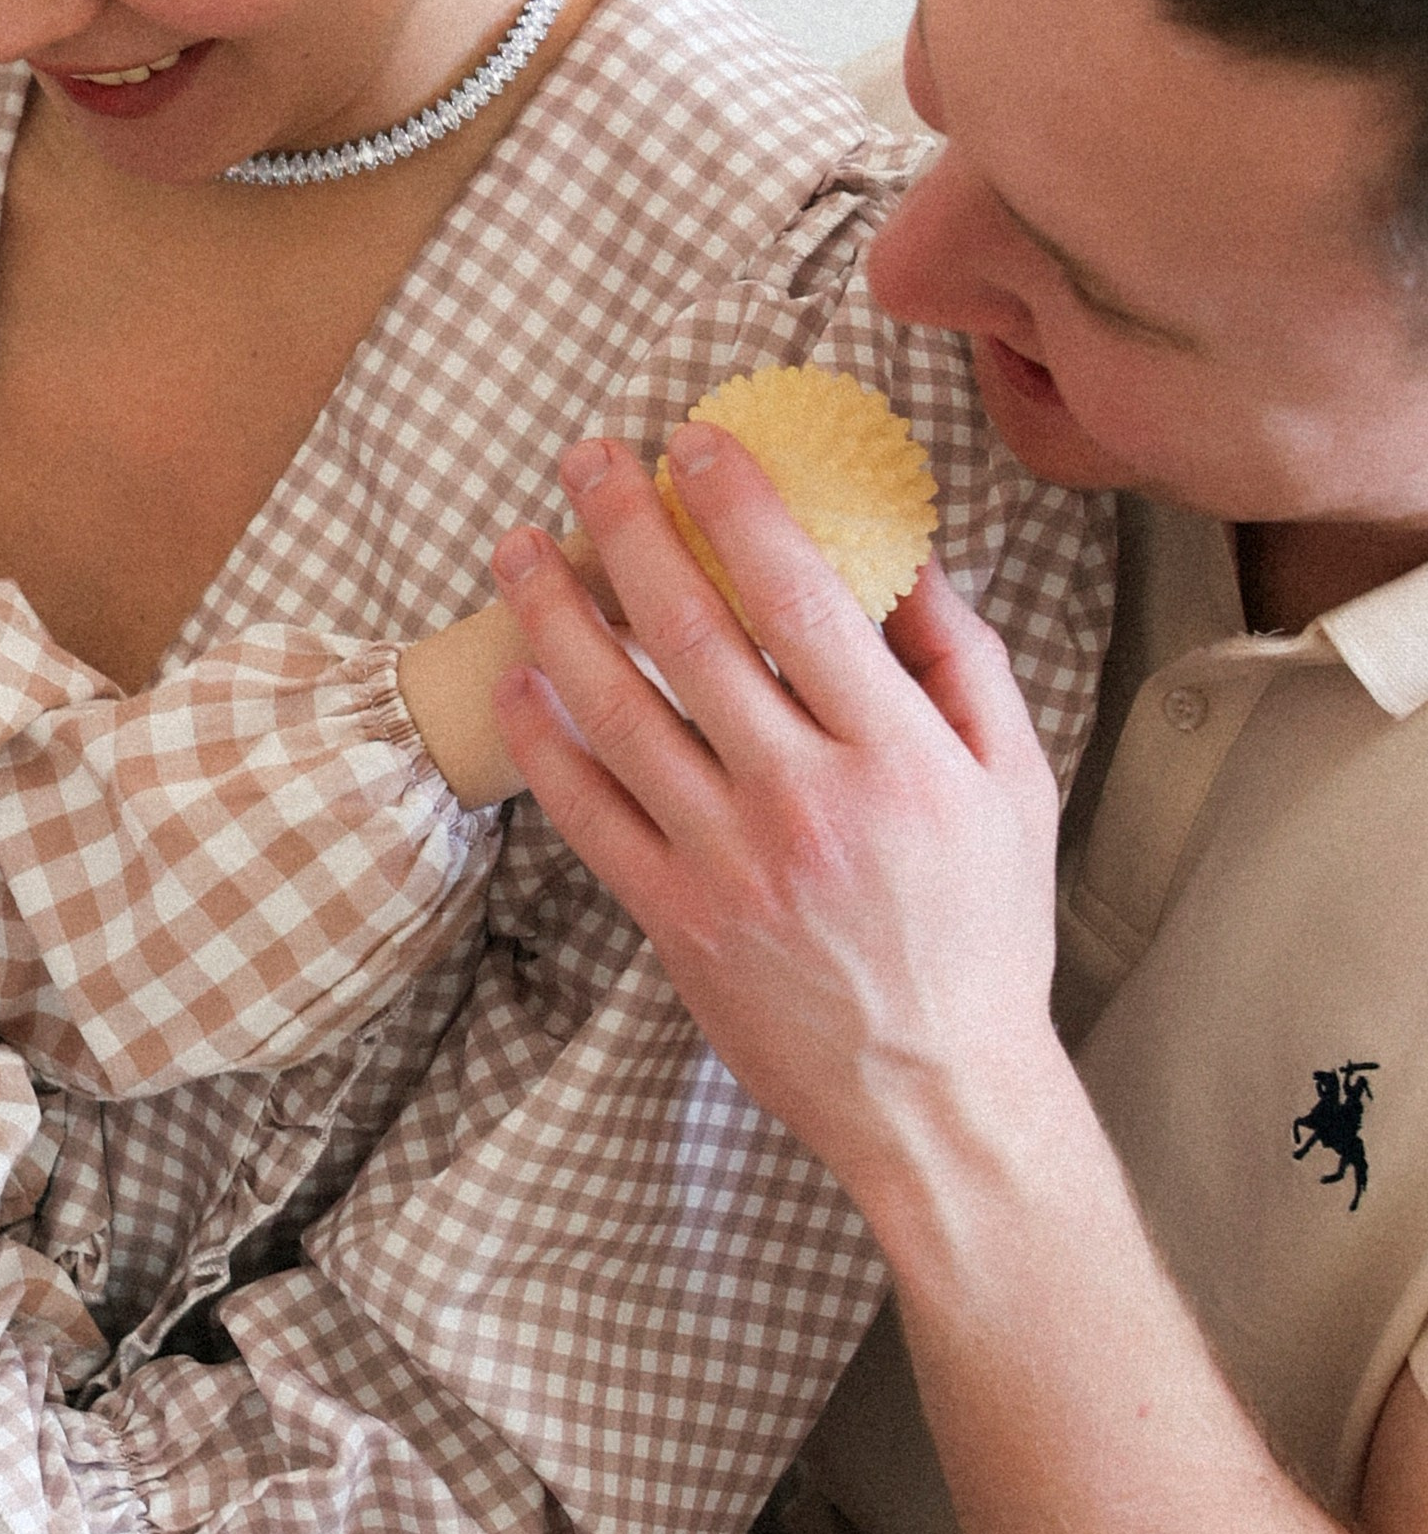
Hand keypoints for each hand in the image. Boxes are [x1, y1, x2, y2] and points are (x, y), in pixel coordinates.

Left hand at [490, 428, 1068, 1237]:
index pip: (798, 593)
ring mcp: (728, 862)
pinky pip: (590, 816)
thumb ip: (965, 664)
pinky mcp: (675, 921)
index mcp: (894, 751)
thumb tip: (906, 559)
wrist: (933, 1092)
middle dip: (628, 527)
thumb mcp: (1017, 786)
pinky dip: (545, 743)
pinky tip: (516, 679)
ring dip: (555, 617)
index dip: (735, 504)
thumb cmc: (982, 935)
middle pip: (690, 632)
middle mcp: (803, 797)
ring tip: (518, 546)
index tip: (692, 441)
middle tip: (587, 458)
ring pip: (619, 713)